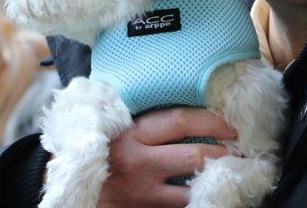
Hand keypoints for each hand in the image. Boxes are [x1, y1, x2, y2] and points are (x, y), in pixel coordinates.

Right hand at [96, 107, 236, 207]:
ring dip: (215, 182)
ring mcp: (143, 194)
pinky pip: (180, 207)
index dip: (212, 121)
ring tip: (230, 174)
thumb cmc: (94, 152)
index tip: (230, 124)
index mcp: (132, 135)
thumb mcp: (113, 129)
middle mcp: (139, 164)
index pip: (181, 121)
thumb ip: (142, 119)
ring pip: (192, 190)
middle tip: (238, 152)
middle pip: (193, 156)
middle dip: (222, 153)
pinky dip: (198, 200)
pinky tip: (210, 194)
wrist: (68, 189)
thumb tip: (186, 108)